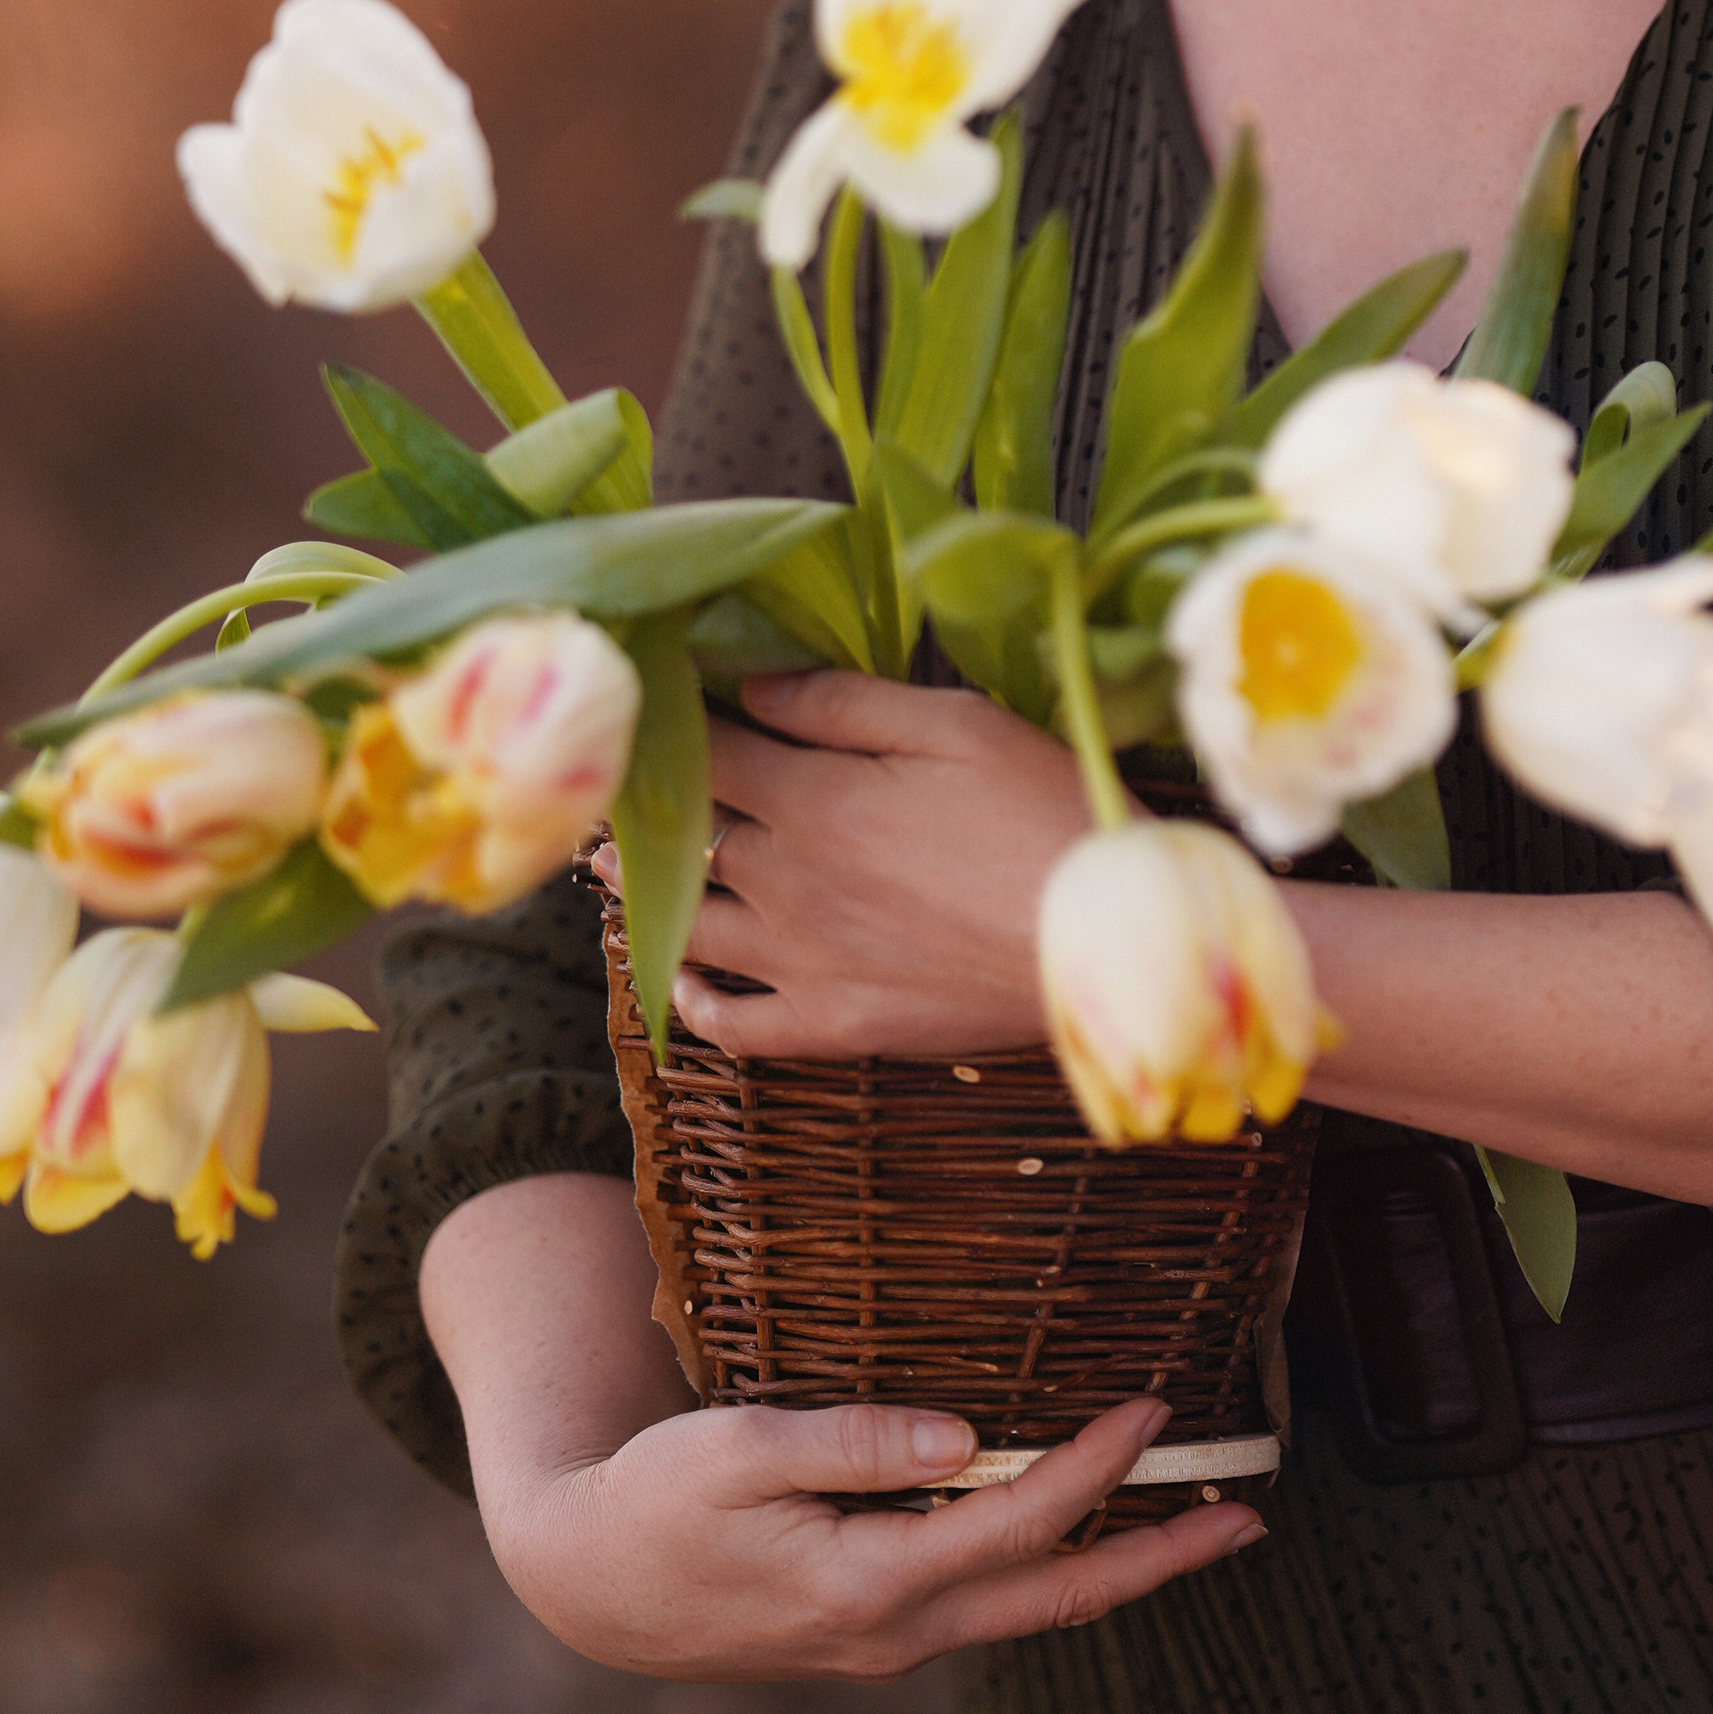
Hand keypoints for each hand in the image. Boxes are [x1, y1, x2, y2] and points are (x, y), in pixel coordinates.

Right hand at [480, 1385, 1263, 1681]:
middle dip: (1160, 1559)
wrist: (592, 1586)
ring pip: (1032, 1611)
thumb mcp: (733, 1451)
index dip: (1092, 1467)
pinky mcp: (877, 1632)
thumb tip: (964, 1438)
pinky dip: (1055, 1569)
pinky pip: (992, 1604)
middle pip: (1057, 1599)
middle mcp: (895, 1632)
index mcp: (865, 1584)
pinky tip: (1088, 1531)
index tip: (1153, 1408)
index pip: (1014, 1524)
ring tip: (1205, 1525)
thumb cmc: (651, 1500)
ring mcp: (890, 1644)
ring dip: (1121, 1570)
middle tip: (1252, 1520)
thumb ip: (848, 1443)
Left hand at [595, 671, 1091, 1062]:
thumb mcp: (954, 725)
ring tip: (611, 872)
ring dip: (644, 895)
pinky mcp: (837, 1027)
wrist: (1101, 940)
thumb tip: (755, 686)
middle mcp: (787, 882)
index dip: (666, 723)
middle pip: (684, 838)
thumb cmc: (1043, 811)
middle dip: (645, 806)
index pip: (704, 752)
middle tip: (615, 787)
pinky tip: (685, 979)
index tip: (644, 702)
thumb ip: (844, 703)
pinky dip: (696, 1003)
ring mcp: (804, 963)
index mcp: (812, 798)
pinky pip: (737, 1026)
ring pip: (690, 927)